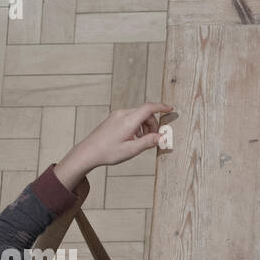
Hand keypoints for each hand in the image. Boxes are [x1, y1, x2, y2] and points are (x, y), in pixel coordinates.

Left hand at [54, 102, 174, 188]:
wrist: (89, 151)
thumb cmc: (108, 152)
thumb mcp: (131, 150)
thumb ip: (148, 142)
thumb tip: (161, 137)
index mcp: (128, 121)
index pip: (148, 108)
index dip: (161, 107)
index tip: (170, 109)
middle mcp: (122, 114)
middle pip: (145, 113)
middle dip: (153, 124)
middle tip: (153, 139)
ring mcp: (117, 115)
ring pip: (138, 115)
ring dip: (145, 126)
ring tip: (141, 140)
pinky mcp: (114, 118)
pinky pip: (131, 118)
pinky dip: (137, 126)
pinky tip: (133, 138)